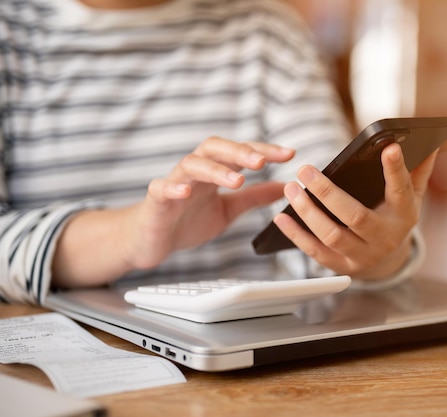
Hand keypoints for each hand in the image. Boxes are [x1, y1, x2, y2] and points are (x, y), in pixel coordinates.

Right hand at [123, 137, 294, 269]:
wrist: (152, 240)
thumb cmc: (188, 220)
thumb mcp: (228, 209)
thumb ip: (253, 197)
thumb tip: (285, 187)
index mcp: (214, 171)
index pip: (240, 152)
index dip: (264, 150)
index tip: (289, 154)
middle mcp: (194, 171)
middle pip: (215, 148)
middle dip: (240, 152)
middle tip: (262, 161)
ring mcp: (174, 183)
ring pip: (191, 164)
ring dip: (215, 170)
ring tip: (237, 180)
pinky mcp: (155, 200)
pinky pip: (160, 188)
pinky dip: (172, 188)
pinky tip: (185, 192)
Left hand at [273, 143, 436, 280]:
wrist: (387, 261)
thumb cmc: (395, 217)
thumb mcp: (412, 196)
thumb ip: (418, 171)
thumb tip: (432, 144)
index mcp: (404, 215)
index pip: (401, 191)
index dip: (395, 170)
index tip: (388, 147)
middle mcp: (384, 238)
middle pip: (355, 216)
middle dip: (327, 193)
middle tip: (305, 170)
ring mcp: (363, 255)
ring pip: (332, 235)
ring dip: (307, 211)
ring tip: (290, 188)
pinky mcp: (342, 267)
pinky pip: (315, 252)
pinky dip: (296, 235)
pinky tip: (281, 217)